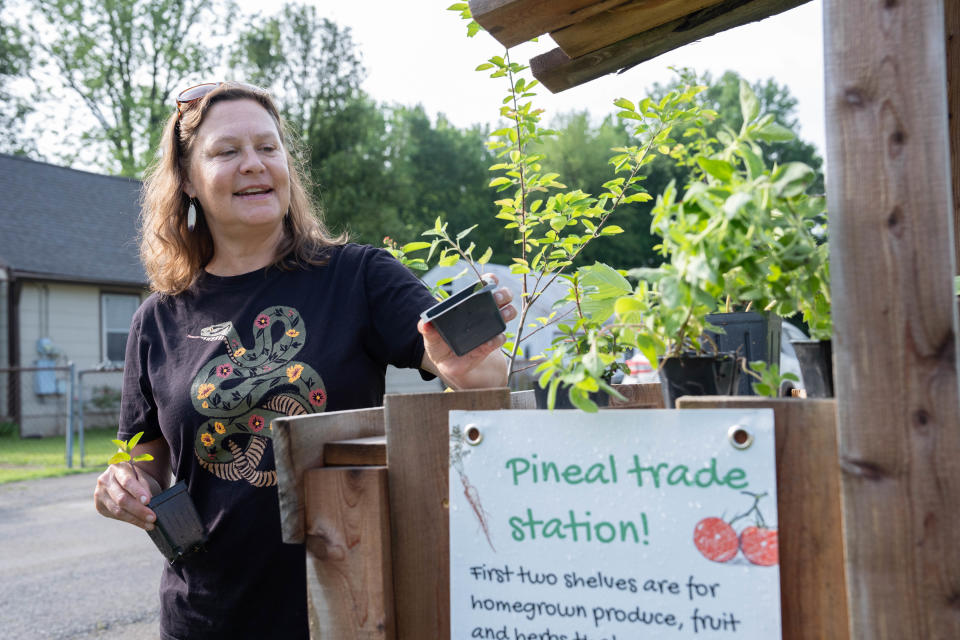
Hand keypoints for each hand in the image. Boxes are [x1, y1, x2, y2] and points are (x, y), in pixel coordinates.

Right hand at [94, 462, 157, 530]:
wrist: (121, 478)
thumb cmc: (135, 477)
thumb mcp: (141, 476)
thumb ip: (144, 487)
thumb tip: (147, 504)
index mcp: (117, 468)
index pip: (127, 481)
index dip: (137, 492)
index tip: (147, 501)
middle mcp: (105, 480)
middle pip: (122, 499)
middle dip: (139, 510)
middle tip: (152, 517)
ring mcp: (100, 494)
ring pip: (118, 510)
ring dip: (135, 519)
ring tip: (150, 523)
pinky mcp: (99, 506)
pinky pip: (115, 515)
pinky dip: (130, 520)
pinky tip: (140, 522)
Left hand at [419, 274, 515, 388]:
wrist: (448, 364)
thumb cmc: (439, 345)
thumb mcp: (431, 337)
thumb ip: (427, 329)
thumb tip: (425, 323)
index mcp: (469, 304)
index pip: (485, 285)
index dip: (490, 280)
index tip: (490, 280)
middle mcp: (484, 312)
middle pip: (503, 296)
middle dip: (504, 294)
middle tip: (496, 299)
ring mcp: (490, 327)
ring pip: (509, 312)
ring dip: (508, 312)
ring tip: (501, 316)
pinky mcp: (491, 344)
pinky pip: (501, 338)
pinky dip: (497, 338)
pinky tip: (489, 342)